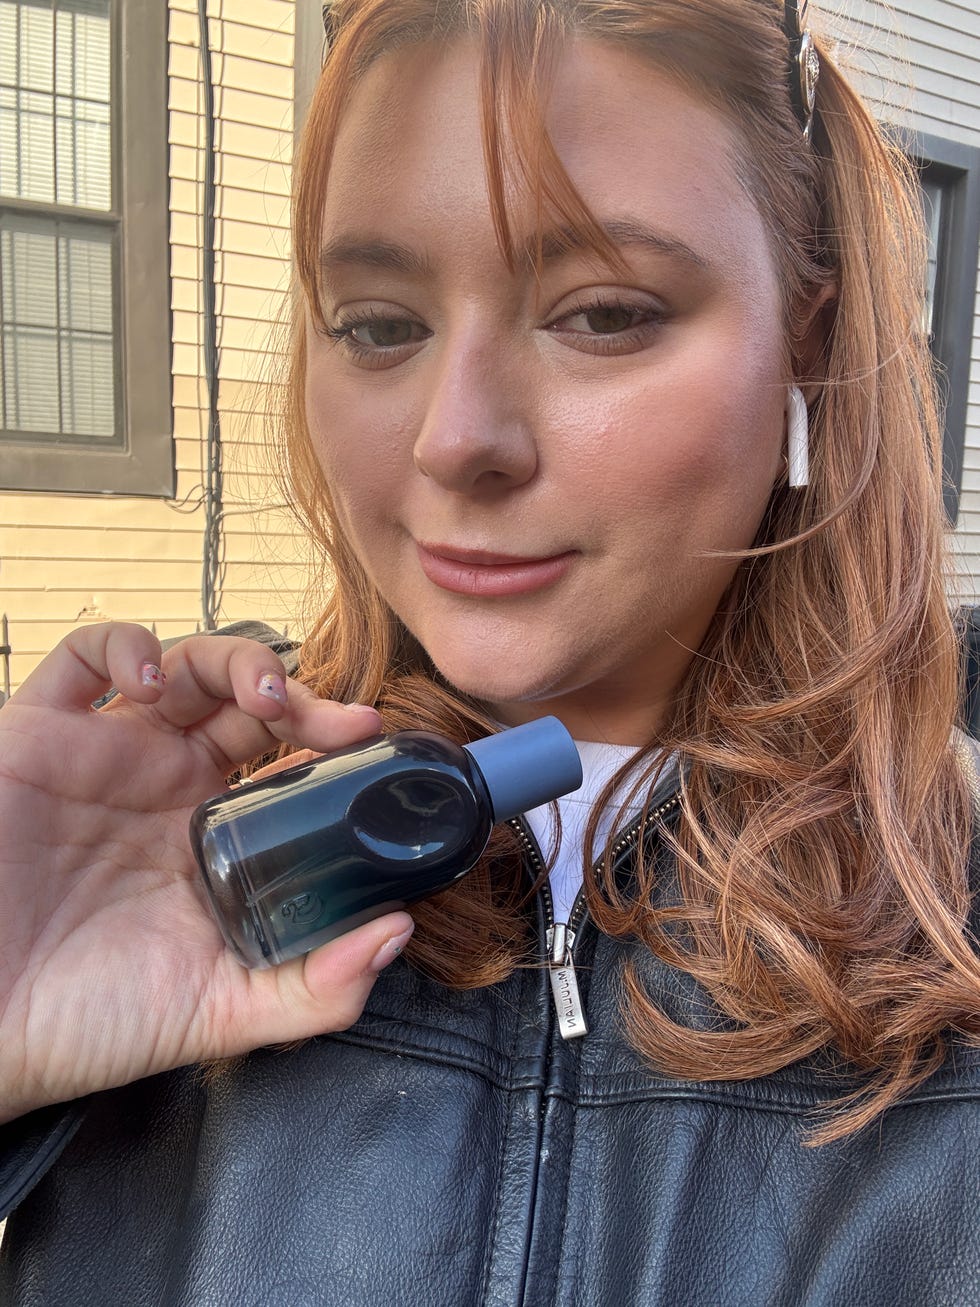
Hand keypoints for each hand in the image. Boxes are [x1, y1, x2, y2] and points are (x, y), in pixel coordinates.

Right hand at [0, 623, 412, 1122]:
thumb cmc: (86, 1022)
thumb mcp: (216, 1012)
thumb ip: (312, 989)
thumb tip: (396, 935)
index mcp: (211, 836)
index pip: (287, 763)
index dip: (332, 744)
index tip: (374, 747)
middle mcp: (165, 785)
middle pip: (250, 705)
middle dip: (303, 697)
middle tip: (340, 723)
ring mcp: (107, 754)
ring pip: (185, 668)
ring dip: (236, 662)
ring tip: (264, 696)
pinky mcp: (41, 733)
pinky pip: (81, 657)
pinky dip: (123, 644)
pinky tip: (148, 676)